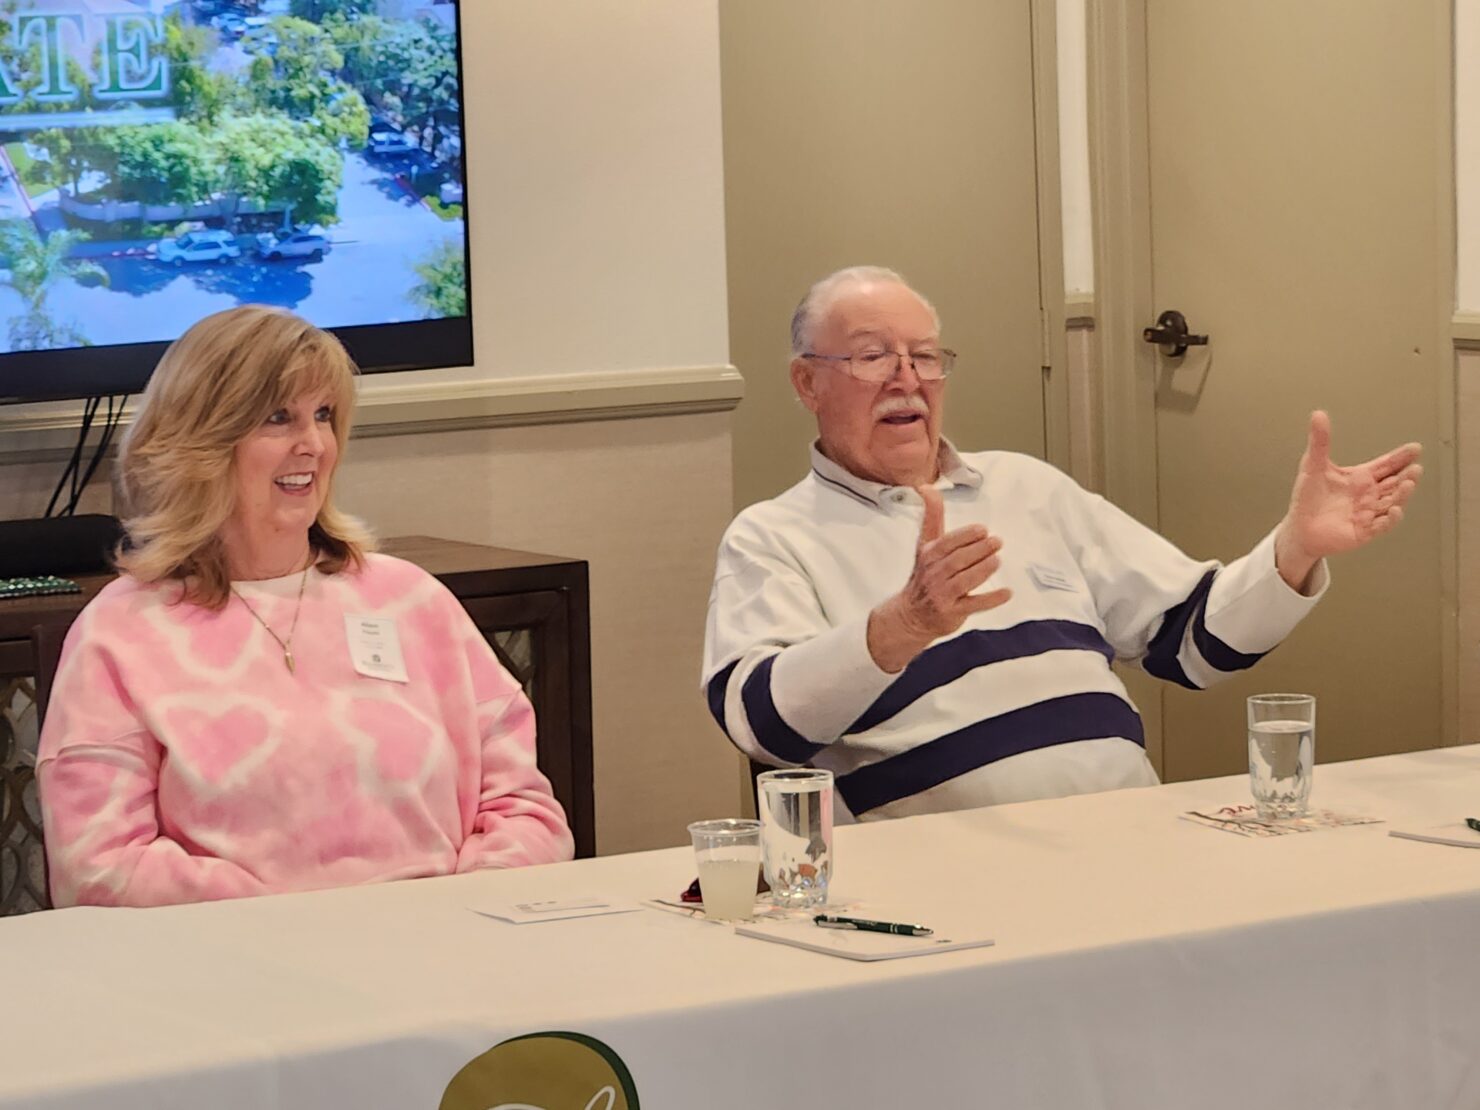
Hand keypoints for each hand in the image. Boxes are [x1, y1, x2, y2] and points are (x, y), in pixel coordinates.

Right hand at [867, 486, 1011, 672]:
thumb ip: (931, 516)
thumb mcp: (925, 544)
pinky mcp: (952, 612)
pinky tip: (1007, 592)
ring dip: (983, 569)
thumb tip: (926, 486)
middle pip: (958, 560)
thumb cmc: (924, 574)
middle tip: (997, 542)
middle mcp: (934, 574)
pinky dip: (991, 599)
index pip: (947, 543)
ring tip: (997, 560)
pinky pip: (974, 604)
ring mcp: (942, 594)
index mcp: (929, 555)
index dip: (965, 536)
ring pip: (965, 580)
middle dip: (979, 550)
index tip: (982, 530)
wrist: (911, 615)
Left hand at [1274, 410, 1421, 590]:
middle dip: (1407, 476)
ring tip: (1408, 484)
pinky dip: (1389, 519)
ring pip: (1392, 502)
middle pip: (1394, 483)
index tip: (1415, 448)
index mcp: (1361, 478)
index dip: (1401, 457)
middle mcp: (1369, 495)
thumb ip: (1319, 442)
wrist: (1299, 528)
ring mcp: (1368, 513)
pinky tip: (1394, 510)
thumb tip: (1318, 415)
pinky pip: (1380, 526)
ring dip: (1401, 494)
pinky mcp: (1363, 531)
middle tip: (1415, 468)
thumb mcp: (1313, 466)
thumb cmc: (1308, 498)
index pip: (1386, 465)